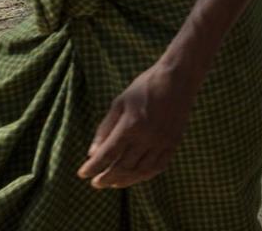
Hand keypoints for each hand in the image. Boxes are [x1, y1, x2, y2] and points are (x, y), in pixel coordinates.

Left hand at [78, 58, 196, 188]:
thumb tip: (92, 153)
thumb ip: (105, 129)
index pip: (107, 154)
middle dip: (106, 178)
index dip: (93, 167)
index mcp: (131, 125)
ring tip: (113, 183)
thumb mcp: (119, 103)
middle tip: (96, 183)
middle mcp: (147, 136)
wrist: (179, 77)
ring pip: (140, 171)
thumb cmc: (145, 87)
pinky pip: (158, 166)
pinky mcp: (174, 142)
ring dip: (124, 180)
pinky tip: (134, 176)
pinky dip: (144, 175)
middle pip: (122, 167)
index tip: (83, 174)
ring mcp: (163, 141)